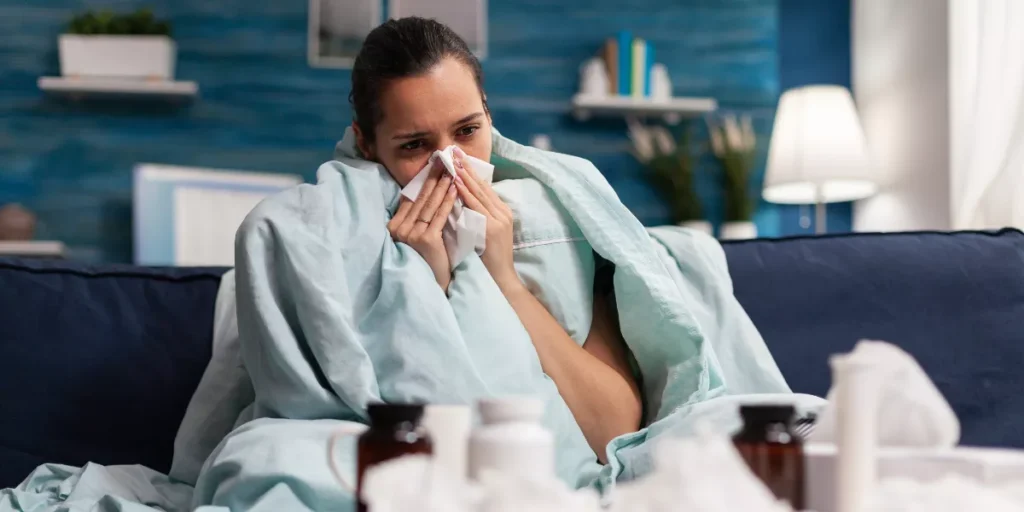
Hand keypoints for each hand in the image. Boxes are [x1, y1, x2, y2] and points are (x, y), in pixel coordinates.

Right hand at [388, 159, 457, 290]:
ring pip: (430, 204)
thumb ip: (418, 218)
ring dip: (442, 185)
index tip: (435, 165)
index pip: (411, 198)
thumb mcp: (418, 236)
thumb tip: (426, 191)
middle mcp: (399, 229)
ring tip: (452, 171)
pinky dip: (448, 201)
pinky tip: (455, 189)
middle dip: (434, 178)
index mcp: (395, 226)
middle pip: (420, 198)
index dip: (424, 181)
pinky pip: (439, 216)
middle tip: (444, 160)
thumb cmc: (429, 259)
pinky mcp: (425, 240)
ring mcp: (411, 234)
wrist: (434, 284)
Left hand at [451, 150, 518, 290]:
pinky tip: (455, 181)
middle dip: (467, 168)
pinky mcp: (494, 227)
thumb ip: (478, 218)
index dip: (471, 172)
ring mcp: (499, 219)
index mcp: (501, 213)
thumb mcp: (485, 234)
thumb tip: (460, 203)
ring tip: (452, 161)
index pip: (484, 188)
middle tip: (453, 151)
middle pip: (482, 185)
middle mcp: (503, 213)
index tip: (458, 158)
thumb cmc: (489, 261)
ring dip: (464, 175)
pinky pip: (476, 206)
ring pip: (479, 192)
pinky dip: (465, 192)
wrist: (502, 280)